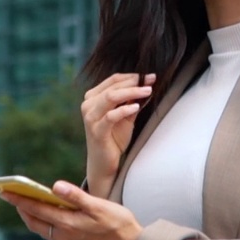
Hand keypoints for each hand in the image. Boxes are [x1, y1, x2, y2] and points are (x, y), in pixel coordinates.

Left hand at [0, 180, 141, 239]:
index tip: (4, 191)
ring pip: (40, 228)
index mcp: (68, 223)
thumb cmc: (118, 223)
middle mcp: (63, 234)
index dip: (19, 200)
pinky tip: (43, 214)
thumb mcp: (99, 205)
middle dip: (20, 207)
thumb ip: (75, 196)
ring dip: (29, 215)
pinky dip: (41, 221)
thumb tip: (54, 186)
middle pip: (33, 221)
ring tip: (22, 202)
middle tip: (8, 194)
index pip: (36, 209)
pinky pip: (49, 232)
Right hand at [82, 73, 155, 198]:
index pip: (113, 80)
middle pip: (113, 86)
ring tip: (147, 91)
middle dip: (134, 82)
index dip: (132, 76)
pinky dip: (124, 110)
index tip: (149, 76)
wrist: (104, 163)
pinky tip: (136, 107)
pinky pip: (111, 116)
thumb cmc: (114, 138)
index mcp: (93, 98)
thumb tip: (146, 85)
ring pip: (111, 97)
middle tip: (151, 81)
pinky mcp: (96, 131)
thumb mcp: (125, 116)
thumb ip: (131, 101)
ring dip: (131, 92)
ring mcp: (90, 118)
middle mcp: (88, 105)